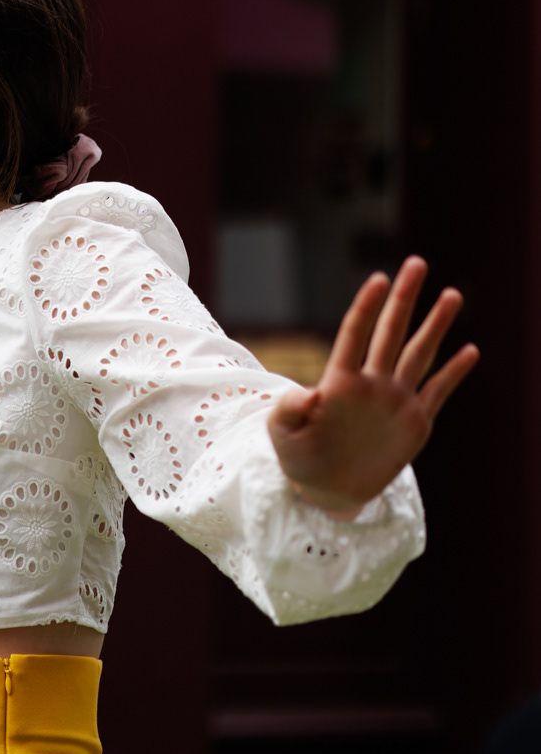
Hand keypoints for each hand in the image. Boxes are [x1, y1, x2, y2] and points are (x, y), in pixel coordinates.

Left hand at [268, 256, 478, 518]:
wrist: (325, 489)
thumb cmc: (297, 456)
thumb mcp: (282, 435)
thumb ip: (288, 412)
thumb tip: (309, 394)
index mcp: (340, 381)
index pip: (355, 335)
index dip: (366, 308)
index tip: (377, 279)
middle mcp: (371, 383)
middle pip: (390, 332)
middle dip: (404, 299)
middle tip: (416, 263)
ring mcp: (395, 400)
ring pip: (419, 354)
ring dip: (436, 325)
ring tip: (453, 294)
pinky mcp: (415, 423)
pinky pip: (438, 392)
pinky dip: (454, 373)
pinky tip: (470, 350)